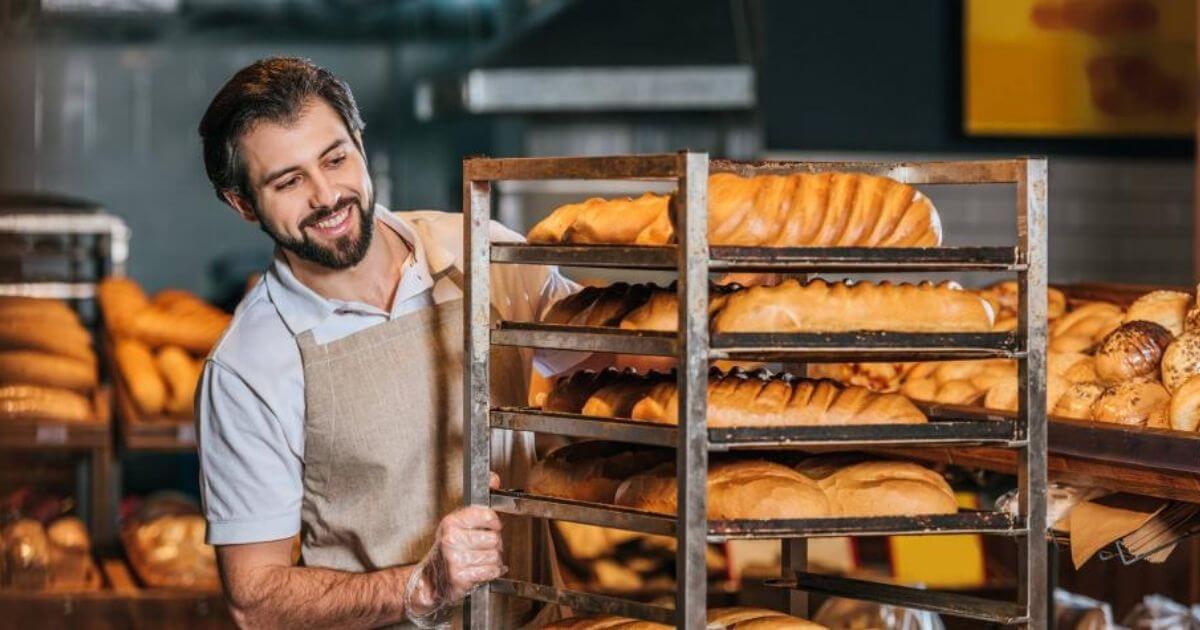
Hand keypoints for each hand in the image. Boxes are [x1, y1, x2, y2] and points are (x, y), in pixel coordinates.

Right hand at [404, 474, 505, 625]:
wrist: (431, 578)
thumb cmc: (449, 548)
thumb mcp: (459, 522)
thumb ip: (480, 502)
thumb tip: (494, 478)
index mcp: (451, 522)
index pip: (486, 515)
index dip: (494, 522)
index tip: (492, 526)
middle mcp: (451, 539)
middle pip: (494, 538)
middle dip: (494, 544)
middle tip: (483, 547)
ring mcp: (454, 559)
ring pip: (495, 556)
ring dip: (493, 560)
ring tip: (480, 559)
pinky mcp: (460, 577)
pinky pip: (491, 571)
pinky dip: (491, 572)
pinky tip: (480, 569)